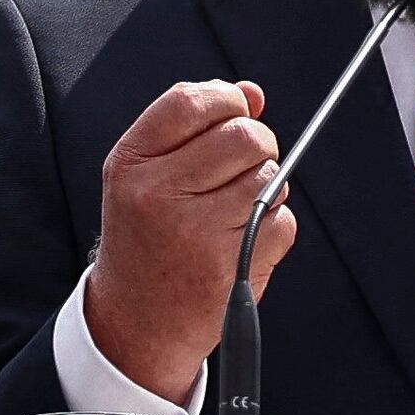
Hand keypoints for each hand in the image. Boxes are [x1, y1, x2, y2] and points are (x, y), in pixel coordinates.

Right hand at [86, 78, 302, 399]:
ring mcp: (197, 233)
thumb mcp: (147, 177)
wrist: (136, 322)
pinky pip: (283, 221)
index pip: (191, 102)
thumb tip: (252, 92)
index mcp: (131, 164)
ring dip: (266, 187)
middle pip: (244, 135)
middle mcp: (158, 195)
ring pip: (269, 177)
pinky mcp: (233, 266)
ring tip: (234, 210)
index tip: (234, 112)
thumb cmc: (147, 237)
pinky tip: (242, 241)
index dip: (226, 99)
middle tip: (243, 165)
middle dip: (257, 144)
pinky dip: (274, 227)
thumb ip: (193, 128)